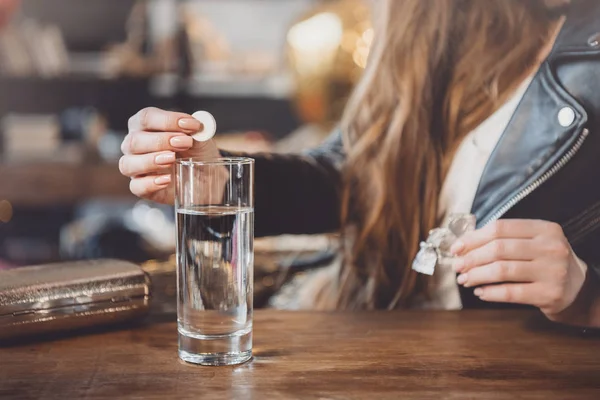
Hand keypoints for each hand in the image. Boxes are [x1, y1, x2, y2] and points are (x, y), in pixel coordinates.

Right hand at [119, 107, 221, 204]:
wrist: (205, 177)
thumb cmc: (196, 152)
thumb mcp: (201, 139)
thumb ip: (197, 132)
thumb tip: (198, 126)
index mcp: (145, 126)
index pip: (146, 117)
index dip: (168, 120)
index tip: (192, 125)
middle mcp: (135, 145)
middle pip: (134, 140)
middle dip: (160, 141)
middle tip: (185, 144)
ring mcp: (135, 167)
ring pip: (128, 164)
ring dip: (150, 161)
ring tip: (172, 159)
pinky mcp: (141, 187)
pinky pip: (136, 186)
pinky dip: (150, 183)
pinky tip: (168, 179)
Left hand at [451, 219, 586, 318]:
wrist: (579, 289)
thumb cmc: (545, 262)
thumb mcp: (533, 243)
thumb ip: (504, 239)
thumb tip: (462, 246)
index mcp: (545, 229)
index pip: (500, 228)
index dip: (473, 238)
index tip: (456, 248)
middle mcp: (551, 247)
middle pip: (498, 249)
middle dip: (471, 258)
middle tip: (457, 267)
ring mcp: (553, 271)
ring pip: (502, 270)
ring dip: (476, 275)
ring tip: (464, 279)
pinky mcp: (550, 294)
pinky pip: (511, 292)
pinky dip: (490, 292)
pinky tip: (480, 292)